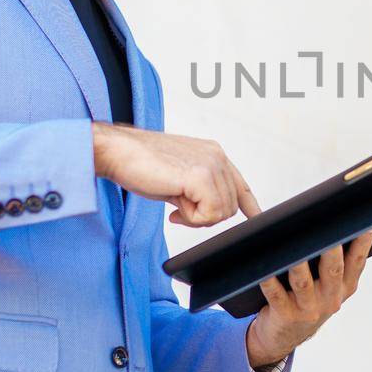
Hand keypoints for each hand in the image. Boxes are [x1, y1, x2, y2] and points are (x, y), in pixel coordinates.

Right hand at [92, 123, 260, 226]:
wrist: (118, 152)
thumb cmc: (140, 165)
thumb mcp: (179, 178)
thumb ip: (198, 191)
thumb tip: (207, 212)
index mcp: (213, 154)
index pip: (240, 184)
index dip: (249, 204)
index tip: (254, 216)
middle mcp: (216, 156)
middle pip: (230, 206)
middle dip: (204, 216)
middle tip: (179, 210)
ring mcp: (211, 165)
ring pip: (221, 212)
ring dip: (195, 217)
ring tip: (174, 203)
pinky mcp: (201, 176)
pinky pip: (210, 214)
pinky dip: (191, 218)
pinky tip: (174, 208)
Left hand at [246, 228, 371, 366]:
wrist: (284, 336)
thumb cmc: (306, 300)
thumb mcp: (327, 287)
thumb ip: (332, 262)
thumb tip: (328, 223)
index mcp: (345, 287)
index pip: (357, 261)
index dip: (363, 242)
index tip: (366, 222)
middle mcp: (330, 298)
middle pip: (333, 269)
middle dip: (331, 249)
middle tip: (330, 227)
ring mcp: (308, 309)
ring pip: (303, 282)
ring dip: (298, 264)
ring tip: (294, 244)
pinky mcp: (286, 315)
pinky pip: (275, 295)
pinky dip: (269, 282)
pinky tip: (264, 269)